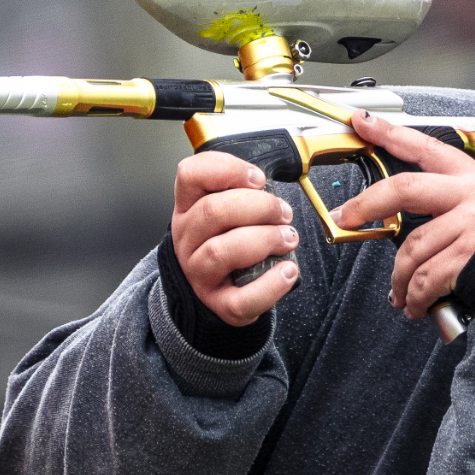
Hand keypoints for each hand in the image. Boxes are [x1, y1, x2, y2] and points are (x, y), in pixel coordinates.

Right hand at [172, 151, 299, 326]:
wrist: (218, 292)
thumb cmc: (228, 244)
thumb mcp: (228, 213)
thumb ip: (244, 193)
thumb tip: (274, 185)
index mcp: (189, 208)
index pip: (190, 175)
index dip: (227, 169)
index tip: (259, 179)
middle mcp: (187, 239)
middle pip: (213, 211)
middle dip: (259, 207)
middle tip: (284, 213)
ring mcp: (198, 273)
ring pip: (221, 251)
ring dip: (264, 239)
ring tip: (288, 238)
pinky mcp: (218, 304)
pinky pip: (241, 299)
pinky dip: (270, 285)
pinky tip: (288, 272)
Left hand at [331, 111, 474, 319]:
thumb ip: (454, 204)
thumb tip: (412, 220)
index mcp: (471, 178)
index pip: (424, 147)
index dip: (389, 133)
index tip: (361, 122)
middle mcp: (470, 196)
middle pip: (403, 190)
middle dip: (367, 205)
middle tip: (347, 217)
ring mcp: (469, 225)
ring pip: (412, 248)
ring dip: (398, 278)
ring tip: (400, 294)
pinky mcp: (468, 257)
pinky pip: (425, 278)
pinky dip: (415, 297)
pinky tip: (416, 305)